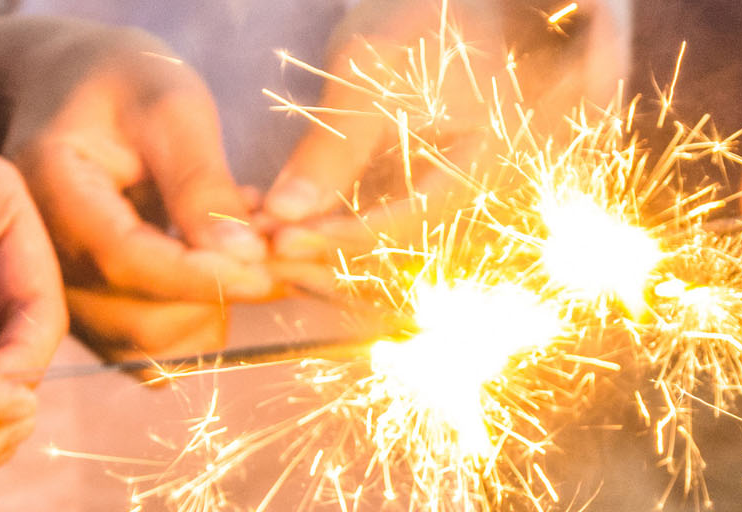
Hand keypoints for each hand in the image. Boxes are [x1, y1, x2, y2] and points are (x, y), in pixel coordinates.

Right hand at [0, 21, 274, 363]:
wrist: (69, 92)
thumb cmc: (121, 83)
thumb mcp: (169, 106)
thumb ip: (201, 181)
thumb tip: (244, 255)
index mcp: (49, 193)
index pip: (125, 260)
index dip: (200, 277)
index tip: (265, 271)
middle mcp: (42, 260)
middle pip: (139, 322)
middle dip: (218, 297)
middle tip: (274, 248)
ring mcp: (66, 296)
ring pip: (154, 348)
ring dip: (217, 309)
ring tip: (245, 241)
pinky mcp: (94, 316)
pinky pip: (157, 350)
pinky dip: (203, 318)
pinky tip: (220, 264)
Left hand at [262, 0, 622, 280]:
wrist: (447, 8)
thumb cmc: (422, 21)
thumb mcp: (374, 67)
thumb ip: (335, 141)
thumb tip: (284, 213)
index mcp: (483, 167)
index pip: (408, 225)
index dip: (341, 239)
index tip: (280, 241)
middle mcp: (470, 199)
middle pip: (393, 256)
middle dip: (321, 257)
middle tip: (259, 249)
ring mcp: (443, 203)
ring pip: (378, 254)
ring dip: (316, 253)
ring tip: (258, 236)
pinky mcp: (415, 199)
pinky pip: (371, 234)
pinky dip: (323, 233)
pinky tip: (276, 223)